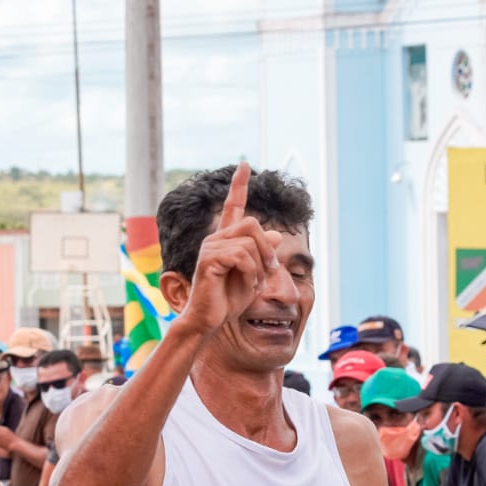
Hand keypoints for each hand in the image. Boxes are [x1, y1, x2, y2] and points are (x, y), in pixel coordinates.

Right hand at [176, 162, 281, 335]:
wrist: (210, 320)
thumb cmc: (229, 300)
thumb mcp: (255, 275)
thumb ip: (264, 254)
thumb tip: (276, 233)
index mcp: (226, 240)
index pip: (233, 207)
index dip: (238, 186)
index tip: (244, 165)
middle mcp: (216, 238)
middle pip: (252, 224)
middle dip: (267, 248)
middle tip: (270, 271)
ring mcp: (211, 247)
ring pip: (250, 242)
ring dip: (261, 265)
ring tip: (256, 283)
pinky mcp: (209, 260)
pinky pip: (242, 256)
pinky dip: (252, 272)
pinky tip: (248, 284)